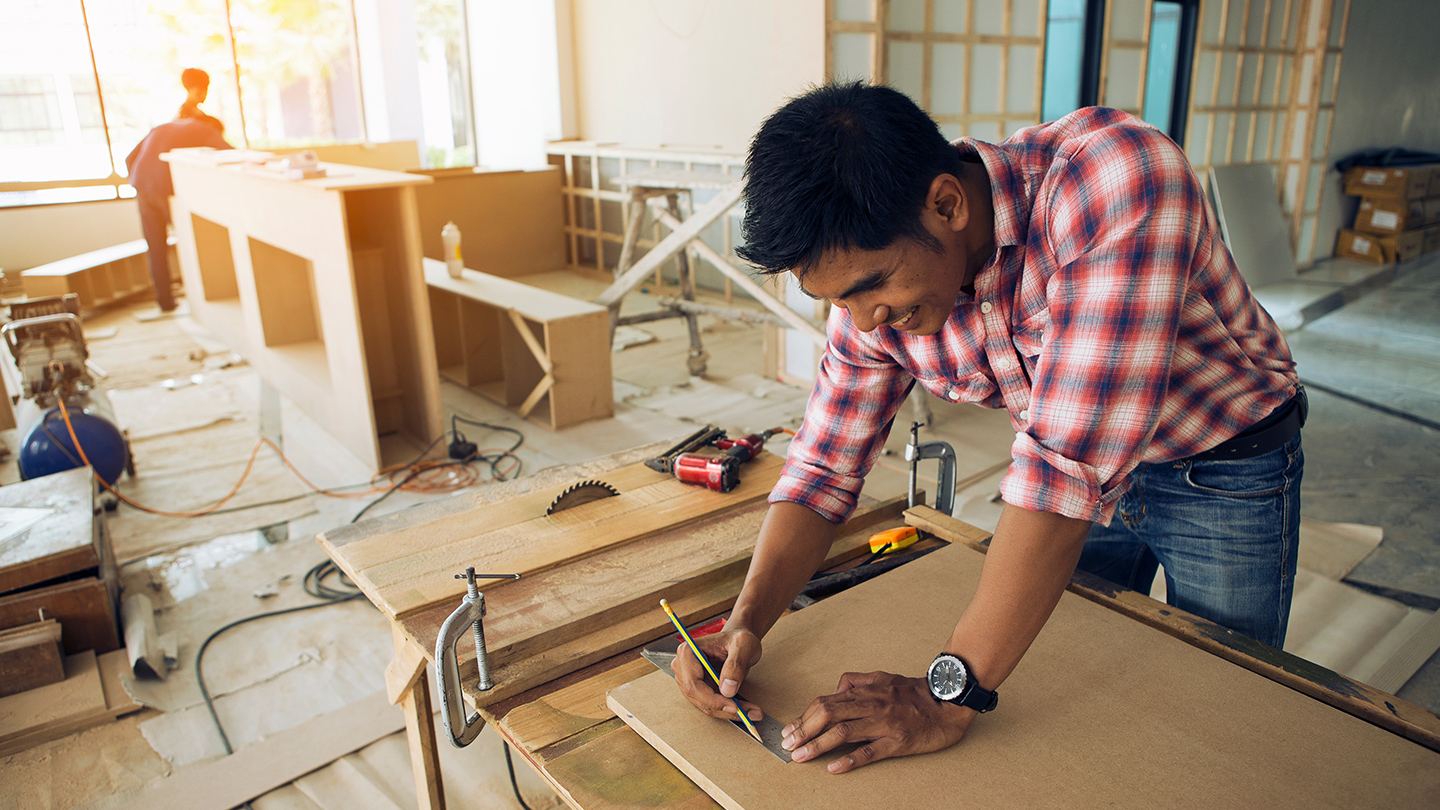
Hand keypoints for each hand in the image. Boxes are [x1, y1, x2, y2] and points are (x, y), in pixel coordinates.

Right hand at [671, 626, 764, 720]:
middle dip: (724, 708)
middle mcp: (683, 667)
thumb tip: (727, 689)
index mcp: (688, 652)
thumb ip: (736, 664)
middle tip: (748, 713)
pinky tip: (745, 709)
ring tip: (752, 711)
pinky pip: (711, 705)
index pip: (693, 684)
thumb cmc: (739, 638)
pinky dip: (728, 709)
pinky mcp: (698, 689)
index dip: (712, 699)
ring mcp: (688, 679)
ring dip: (728, 712)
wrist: (739, 641)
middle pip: (698, 697)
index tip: (733, 706)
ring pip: (705, 705)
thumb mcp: (743, 645)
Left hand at [783, 671, 972, 772]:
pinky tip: (833, 767)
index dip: (805, 716)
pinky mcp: (898, 741)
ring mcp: (884, 723)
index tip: (790, 729)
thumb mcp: (884, 677)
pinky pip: (870, 751)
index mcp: (866, 691)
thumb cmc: (915, 692)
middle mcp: (871, 705)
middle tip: (788, 744)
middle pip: (829, 714)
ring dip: (818, 745)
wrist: (948, 703)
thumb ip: (859, 681)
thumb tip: (837, 688)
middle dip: (804, 730)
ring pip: (844, 732)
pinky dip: (849, 759)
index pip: (826, 702)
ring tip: (800, 756)